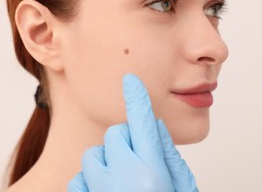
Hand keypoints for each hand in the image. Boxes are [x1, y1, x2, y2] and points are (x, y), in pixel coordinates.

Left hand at [67, 74, 198, 191]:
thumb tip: (152, 127)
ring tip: (120, 183)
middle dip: (126, 142)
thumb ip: (167, 157)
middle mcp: (126, 178)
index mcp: (154, 172)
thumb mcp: (180, 186)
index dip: (138, 99)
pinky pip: (81, 178)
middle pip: (116, 135)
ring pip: (95, 155)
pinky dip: (92, 182)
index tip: (130, 81)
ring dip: (107, 162)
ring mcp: (102, 190)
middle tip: (137, 162)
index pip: (143, 123)